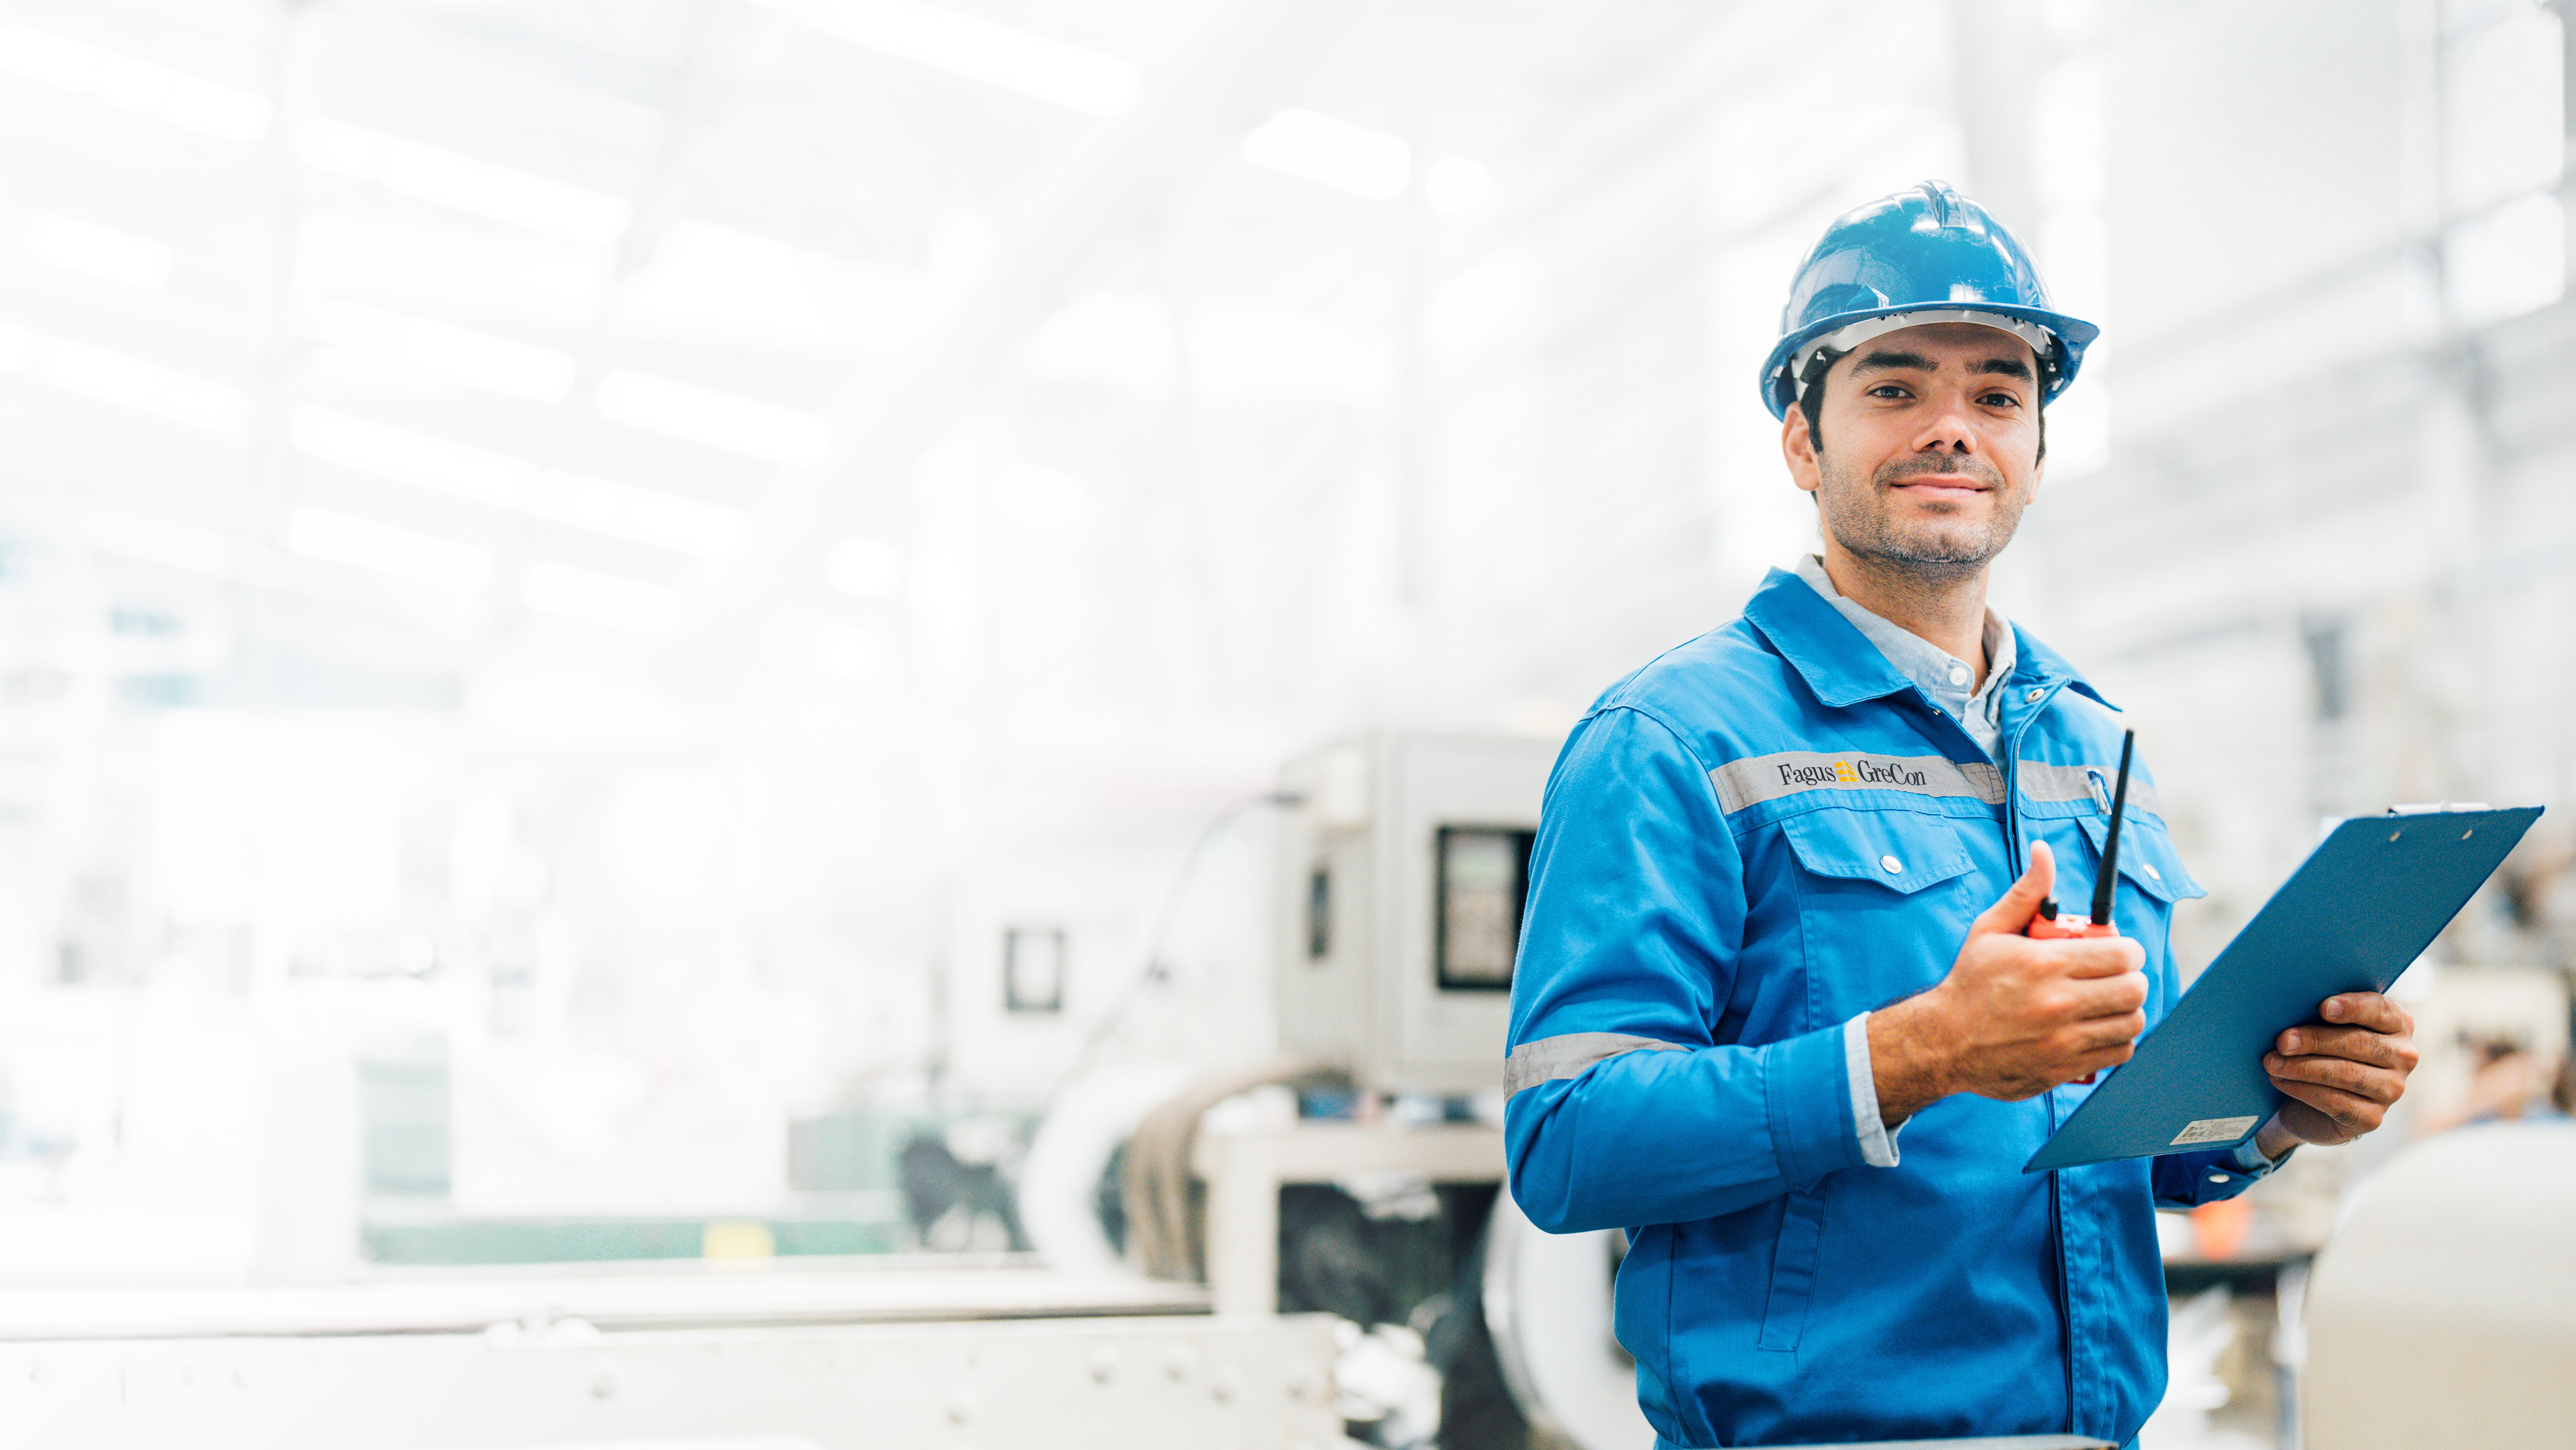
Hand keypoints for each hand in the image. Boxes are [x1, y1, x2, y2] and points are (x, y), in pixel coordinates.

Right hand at [1871, 841, 2149, 1123]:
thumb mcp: (1990, 930)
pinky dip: (2118, 1039)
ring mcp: (2063, 1040)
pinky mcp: (2065, 1068)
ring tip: (2108, 1001)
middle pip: (2134, 989)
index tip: (2120, 951)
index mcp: (2044, 964)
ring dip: (2127, 1009)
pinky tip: (2099, 1027)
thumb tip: (2044, 851)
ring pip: (2131, 1022)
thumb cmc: (1969, 982)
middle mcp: (2058, 1003)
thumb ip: (2027, 892)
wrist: (1943, 1041)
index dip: (2129, 950)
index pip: (2121, 954)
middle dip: (2131, 977)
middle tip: (2116, 975)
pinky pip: (2119, 1052)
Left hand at [2251, 992, 2418, 1153]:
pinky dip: (2303, 1090)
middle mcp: (2403, 1056)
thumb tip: (2292, 1005)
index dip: (2353, 1007)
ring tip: (2272, 1062)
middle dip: (2315, 1040)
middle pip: (2359, 1043)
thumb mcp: (2325, 1026)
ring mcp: (2392, 1089)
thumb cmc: (2322, 1050)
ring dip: (2303, 1067)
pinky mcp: (2372, 1118)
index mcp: (2397, 1024)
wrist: (2315, 1102)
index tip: (2323, 1007)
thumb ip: (2323, 1013)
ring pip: (2346, 1074)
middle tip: (2282, 1041)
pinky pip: (2336, 1102)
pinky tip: (2280, 1081)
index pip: (2381, 1010)